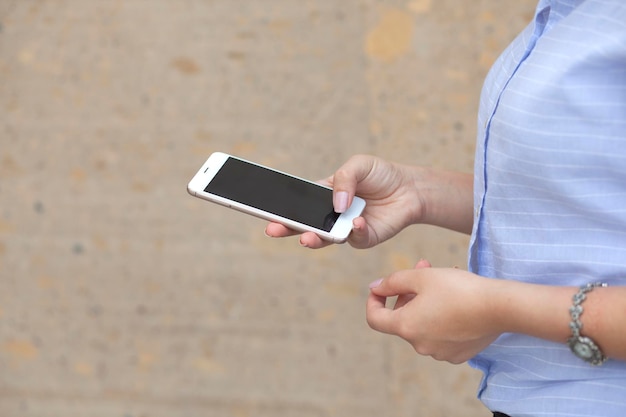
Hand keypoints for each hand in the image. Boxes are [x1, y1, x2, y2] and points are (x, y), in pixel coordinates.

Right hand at [265, 155, 425, 248]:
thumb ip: (344, 179)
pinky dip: (354, 231)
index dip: (284, 208)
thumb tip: (336, 203)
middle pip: (304, 224)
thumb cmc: (381, 175)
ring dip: (314, 238)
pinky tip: (357, 222)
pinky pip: (355, 238)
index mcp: (324, 195)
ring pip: (325, 238)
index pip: (300, 203)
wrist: (409, 189)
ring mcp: (345, 229)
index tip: (267, 212)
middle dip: (287, 228)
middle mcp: (331, 215)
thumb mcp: (359, 165)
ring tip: (306, 237)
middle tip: (273, 230)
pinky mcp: (363, 238)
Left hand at [366, 262, 499, 363]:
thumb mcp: (422, 276)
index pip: (375, 318)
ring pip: (423, 323)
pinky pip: (440, 333)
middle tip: (423, 268)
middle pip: (402, 317)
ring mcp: (439, 352)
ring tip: (445, 279)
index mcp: (406, 327)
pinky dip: (441, 316)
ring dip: (426, 301)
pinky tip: (457, 300)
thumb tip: (375, 287)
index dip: (374, 300)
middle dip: (408, 292)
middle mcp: (419, 345)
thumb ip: (393, 281)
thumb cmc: (459, 289)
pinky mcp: (457, 354)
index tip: (381, 288)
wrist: (500, 308)